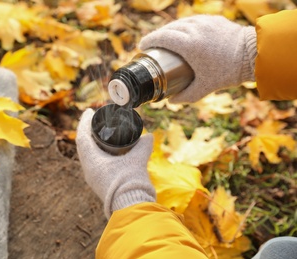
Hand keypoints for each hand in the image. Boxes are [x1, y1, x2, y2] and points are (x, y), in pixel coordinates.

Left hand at [76, 109, 155, 217]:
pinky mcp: (98, 184)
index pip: (82, 137)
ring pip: (87, 156)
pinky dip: (97, 154)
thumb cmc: (131, 182)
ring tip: (100, 134)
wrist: (131, 207)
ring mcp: (92, 178)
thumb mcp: (137, 160)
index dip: (84, 122)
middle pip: (83, 146)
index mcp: (92, 161)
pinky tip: (104, 152)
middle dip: (88, 131)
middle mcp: (88, 170)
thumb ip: (143, 146)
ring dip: (92, 143)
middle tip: (96, 121)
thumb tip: (149, 135)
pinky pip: (93, 163)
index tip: (89, 111)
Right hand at [139, 15, 256, 103]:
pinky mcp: (214, 20)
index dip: (149, 40)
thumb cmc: (228, 72)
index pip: (162, 37)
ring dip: (170, 30)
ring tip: (166, 39)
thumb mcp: (205, 87)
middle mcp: (194, 29)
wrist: (253, 55)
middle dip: (157, 35)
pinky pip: (193, 21)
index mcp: (189, 45)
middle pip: (168, 29)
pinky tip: (184, 33)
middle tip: (152, 45)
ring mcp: (205, 22)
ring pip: (181, 23)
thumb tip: (172, 101)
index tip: (142, 46)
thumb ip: (186, 96)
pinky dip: (185, 27)